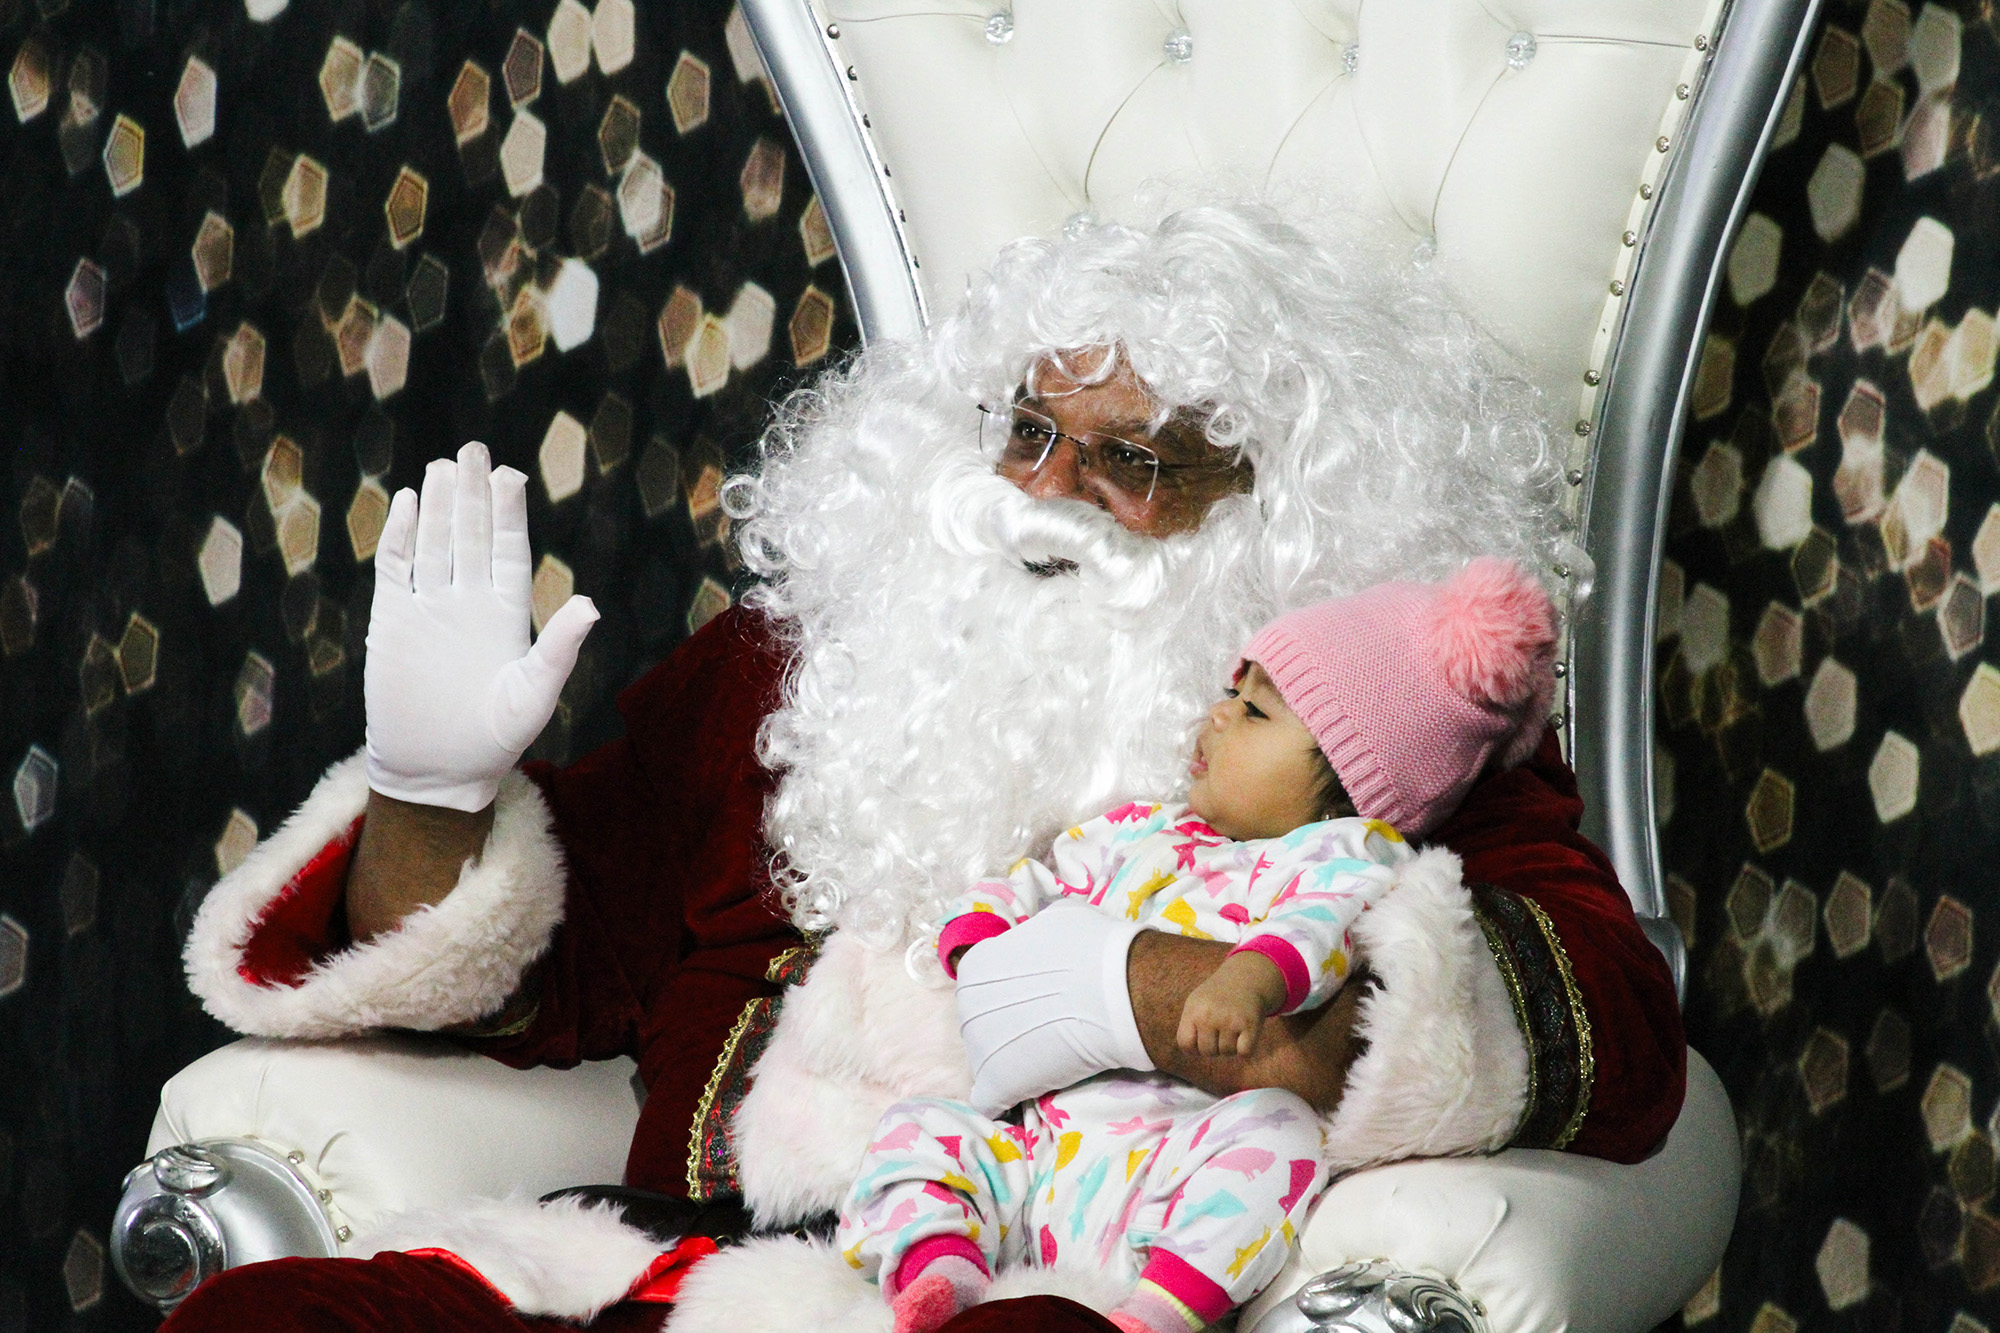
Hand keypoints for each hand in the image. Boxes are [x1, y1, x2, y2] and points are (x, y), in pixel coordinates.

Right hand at [363, 442, 598, 811]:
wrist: (438, 770)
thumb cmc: (495, 739)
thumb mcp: (534, 694)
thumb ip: (559, 648)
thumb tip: (591, 606)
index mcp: (508, 613)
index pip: (509, 550)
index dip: (509, 513)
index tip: (510, 475)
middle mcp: (470, 602)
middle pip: (471, 536)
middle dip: (472, 495)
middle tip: (472, 450)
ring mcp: (430, 608)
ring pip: (434, 544)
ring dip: (439, 508)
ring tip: (443, 467)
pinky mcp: (393, 622)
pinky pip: (395, 570)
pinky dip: (400, 537)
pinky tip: (409, 504)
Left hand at [953, 901, 1152, 1114]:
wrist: (1116, 990)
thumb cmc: (1090, 948)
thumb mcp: (1056, 920)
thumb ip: (1034, 935)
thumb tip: (1040, 940)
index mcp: (976, 967)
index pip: (984, 987)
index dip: (1014, 995)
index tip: (1040, 1000)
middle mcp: (967, 1005)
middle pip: (983, 1024)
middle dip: (1010, 1028)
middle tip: (1048, 1028)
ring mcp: (978, 1047)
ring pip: (989, 1060)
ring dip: (1013, 1061)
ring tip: (1049, 1058)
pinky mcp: (996, 1083)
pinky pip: (991, 1101)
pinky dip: (1009, 1100)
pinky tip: (1031, 1093)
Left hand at [1176, 952, 1286, 1055]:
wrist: (1245, 978)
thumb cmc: (1217, 996)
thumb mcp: (1195, 1003)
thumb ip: (1188, 1027)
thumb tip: (1191, 1052)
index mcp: (1193, 1010)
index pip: (1185, 1044)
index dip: (1193, 1047)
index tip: (1202, 1039)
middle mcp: (1209, 1015)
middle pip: (1207, 1052)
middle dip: (1214, 1046)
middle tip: (1220, 1031)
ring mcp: (1230, 1020)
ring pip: (1227, 1053)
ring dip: (1231, 1046)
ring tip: (1232, 1028)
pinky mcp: (1249, 1025)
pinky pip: (1244, 1053)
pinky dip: (1245, 1049)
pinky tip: (1244, 1035)